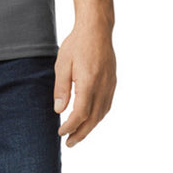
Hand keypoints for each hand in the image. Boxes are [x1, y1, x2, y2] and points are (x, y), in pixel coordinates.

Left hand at [53, 25, 116, 147]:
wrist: (96, 29)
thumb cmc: (76, 44)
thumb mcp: (62, 64)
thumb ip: (61, 88)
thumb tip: (59, 110)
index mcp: (88, 83)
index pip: (80, 114)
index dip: (70, 126)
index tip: (60, 132)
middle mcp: (102, 87)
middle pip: (92, 119)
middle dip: (80, 133)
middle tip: (69, 143)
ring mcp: (110, 86)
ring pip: (101, 114)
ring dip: (90, 127)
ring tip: (78, 134)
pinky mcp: (112, 82)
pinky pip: (106, 105)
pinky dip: (98, 116)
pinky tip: (91, 118)